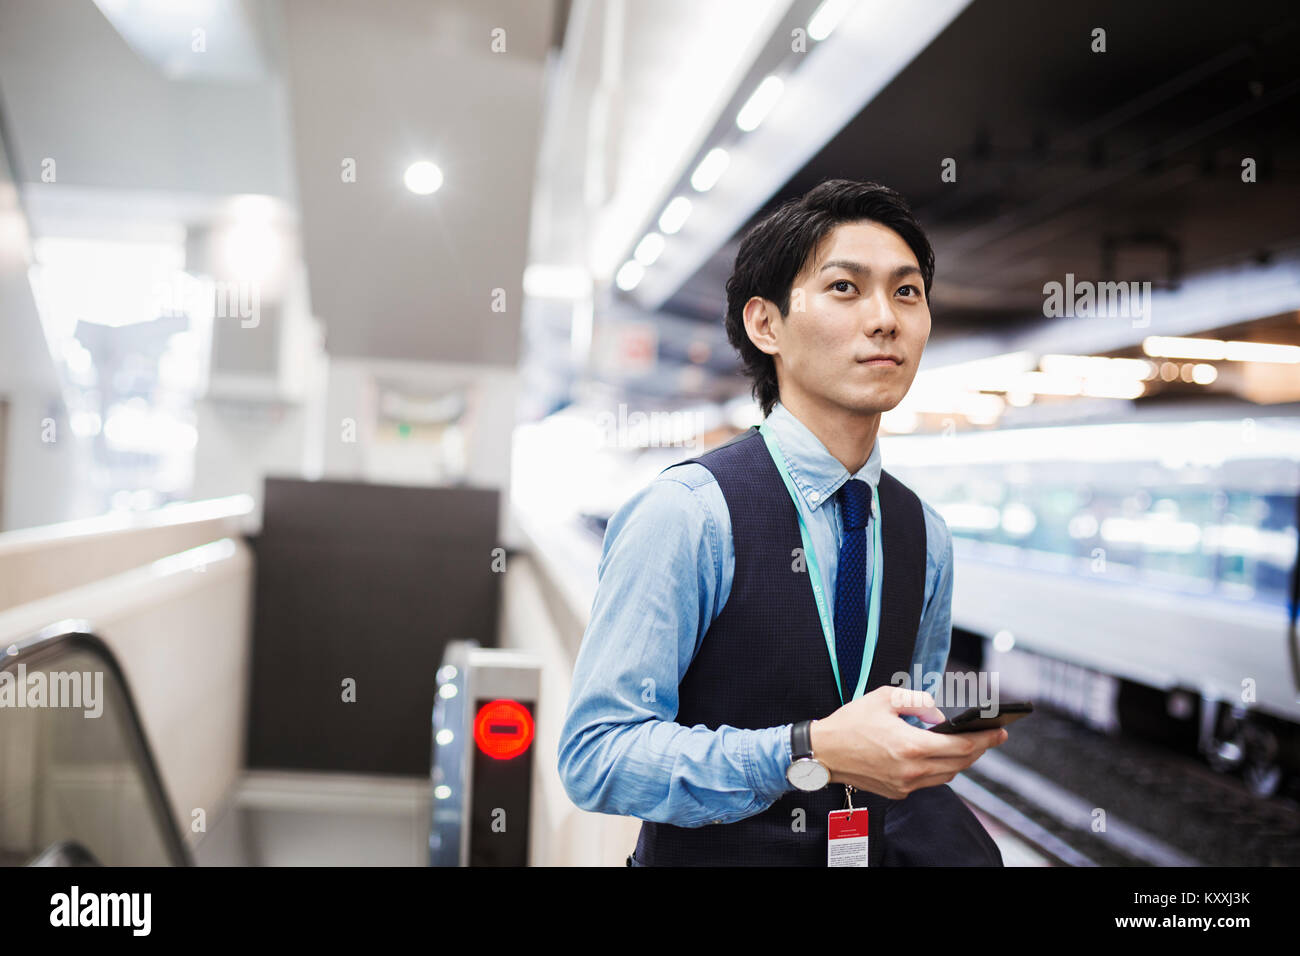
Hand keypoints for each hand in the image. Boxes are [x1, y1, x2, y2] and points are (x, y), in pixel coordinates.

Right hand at [808, 686, 1007, 799]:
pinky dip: (940, 768)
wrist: (823, 752)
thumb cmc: (851, 722)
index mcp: (911, 746)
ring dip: (961, 760)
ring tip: (969, 744)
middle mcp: (912, 770)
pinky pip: (929, 781)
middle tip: (993, 736)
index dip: (985, 738)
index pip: (961, 745)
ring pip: (947, 775)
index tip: (1000, 731)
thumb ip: (918, 701)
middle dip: (980, 749)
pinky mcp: (898, 792)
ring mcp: (905, 784)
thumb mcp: (885, 697)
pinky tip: (940, 755)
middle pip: (960, 763)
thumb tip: (939, 715)